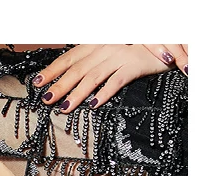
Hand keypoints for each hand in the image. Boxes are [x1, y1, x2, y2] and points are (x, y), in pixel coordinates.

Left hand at [31, 44, 182, 114]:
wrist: (166, 41)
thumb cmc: (134, 48)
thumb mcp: (108, 51)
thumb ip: (90, 62)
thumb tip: (69, 79)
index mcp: (95, 44)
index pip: (69, 59)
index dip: (52, 71)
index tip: (36, 83)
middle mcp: (104, 48)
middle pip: (77, 69)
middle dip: (59, 85)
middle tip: (45, 99)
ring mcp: (119, 56)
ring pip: (92, 77)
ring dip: (77, 93)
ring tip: (64, 107)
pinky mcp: (134, 65)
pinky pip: (116, 81)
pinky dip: (104, 93)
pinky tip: (94, 104)